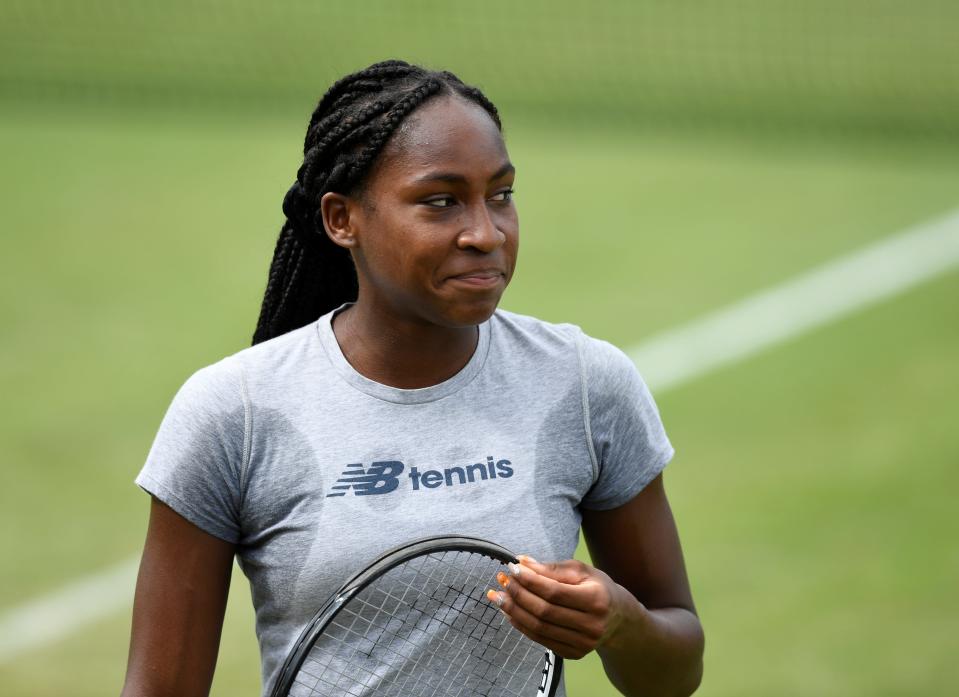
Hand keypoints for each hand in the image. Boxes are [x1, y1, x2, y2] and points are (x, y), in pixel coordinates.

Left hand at [487, 556, 641, 659]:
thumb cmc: (597, 588)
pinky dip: (521, 625)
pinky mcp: (573, 654)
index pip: (554, 591)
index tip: (513, 568)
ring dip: (514, 611)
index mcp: (596, 600)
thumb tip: (522, 562)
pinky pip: (540, 639)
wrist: (618, 618)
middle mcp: (591, 625)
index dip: (530, 580)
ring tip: (498, 596)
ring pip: (539, 628)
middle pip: (544, 611)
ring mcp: (583, 644)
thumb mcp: (581, 571)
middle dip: (518, 594)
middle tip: (502, 580)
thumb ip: (551, 568)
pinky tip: (510, 612)